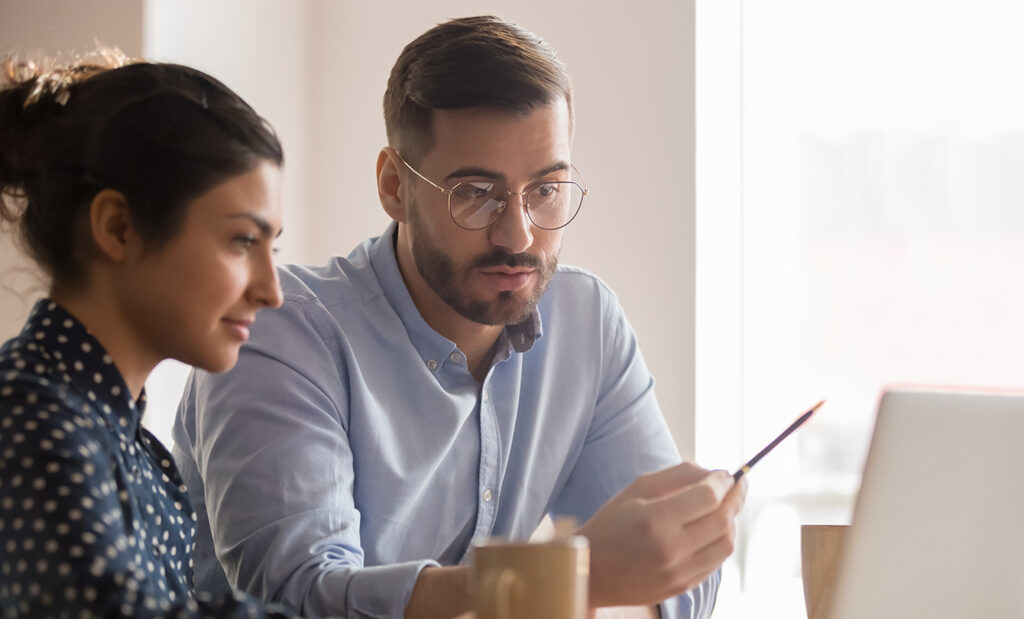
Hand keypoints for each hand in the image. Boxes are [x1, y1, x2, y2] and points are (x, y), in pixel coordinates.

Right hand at [577, 462, 746, 606]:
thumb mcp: (637, 489)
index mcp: (655, 520)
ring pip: (725, 543)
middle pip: (722, 519)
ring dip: (731, 520)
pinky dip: (720, 541)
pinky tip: (714, 529)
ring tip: (727, 506)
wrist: (591, 571)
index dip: (723, 482)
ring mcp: (678, 573)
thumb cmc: (612, 524)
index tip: (726, 473)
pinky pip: (716, 561)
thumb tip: (715, 474)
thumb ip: (678, 475)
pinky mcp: (682, 587)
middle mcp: (670, 549)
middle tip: (739, 485)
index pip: (708, 497)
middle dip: (736, 497)